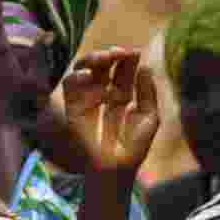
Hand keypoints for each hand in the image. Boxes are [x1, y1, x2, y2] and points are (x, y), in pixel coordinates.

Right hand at [62, 48, 159, 175]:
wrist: (116, 167)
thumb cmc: (134, 147)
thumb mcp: (150, 117)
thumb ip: (148, 92)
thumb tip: (145, 66)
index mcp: (122, 96)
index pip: (121, 71)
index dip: (126, 59)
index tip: (133, 52)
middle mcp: (103, 96)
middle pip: (102, 67)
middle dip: (108, 56)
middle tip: (118, 52)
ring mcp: (87, 101)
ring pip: (83, 72)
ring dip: (91, 60)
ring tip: (103, 58)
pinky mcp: (73, 109)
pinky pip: (69, 88)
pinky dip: (75, 76)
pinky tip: (87, 74)